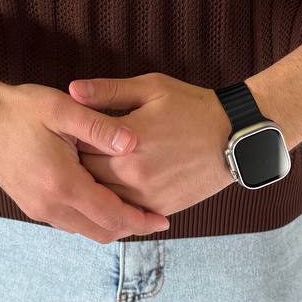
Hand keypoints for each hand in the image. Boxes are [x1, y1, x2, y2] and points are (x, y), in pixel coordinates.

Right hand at [0, 81, 171, 242]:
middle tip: (155, 219)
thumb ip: (100, 127)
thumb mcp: (63, 109)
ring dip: (110, 225)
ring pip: (84, 231)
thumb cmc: (21, 109)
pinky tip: (104, 202)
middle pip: (100, 231)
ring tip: (135, 211)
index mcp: (62, 184)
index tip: (164, 220)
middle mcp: (49, 205)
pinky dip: (92, 220)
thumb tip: (133, 143)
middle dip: (130, 228)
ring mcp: (38, 208)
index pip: (111, 215)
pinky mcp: (31, 205)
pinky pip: (69, 223)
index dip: (141, 221)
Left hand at [68, 73, 234, 218]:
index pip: (78, 149)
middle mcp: (133, 175)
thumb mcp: (151, 88)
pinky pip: (125, 213)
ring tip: (87, 171)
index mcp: (126, 143)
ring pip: (102, 200)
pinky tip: (109, 189)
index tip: (66, 134)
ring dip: (92, 188)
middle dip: (76, 167)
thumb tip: (72, 90)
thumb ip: (108, 91)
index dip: (68, 142)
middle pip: (85, 178)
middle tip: (70, 155)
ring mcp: (146, 196)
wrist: (235, 136)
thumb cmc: (193, 107)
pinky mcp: (160, 209)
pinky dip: (113, 203)